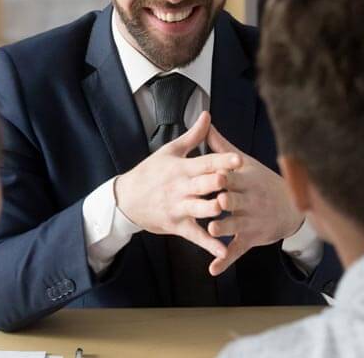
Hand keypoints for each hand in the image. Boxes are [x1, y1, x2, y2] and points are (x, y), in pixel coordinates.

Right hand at [115, 111, 241, 259]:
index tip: (238, 159)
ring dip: (210, 209)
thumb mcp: (169, 151)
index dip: (221, 161)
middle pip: (201, 185)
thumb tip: (207, 114)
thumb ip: (193, 135)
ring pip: (197, 209)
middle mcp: (180, 188)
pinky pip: (194, 236)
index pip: (204, 162)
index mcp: (181, 168)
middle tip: (228, 179)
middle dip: (214, 182)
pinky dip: (208, 243)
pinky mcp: (176, 225)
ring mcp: (178, 207)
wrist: (126, 199)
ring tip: (224, 208)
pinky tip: (223, 249)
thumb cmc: (150, 172)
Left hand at [205, 124, 303, 275]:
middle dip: (227, 200)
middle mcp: (249, 201)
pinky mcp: (251, 239)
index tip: (215, 172)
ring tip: (211, 229)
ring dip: (224, 227)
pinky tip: (213, 268)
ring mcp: (250, 221)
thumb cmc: (263, 182)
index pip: (235, 177)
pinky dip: (225, 260)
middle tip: (216, 200)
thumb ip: (222, 148)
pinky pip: (237, 250)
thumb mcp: (246, 163)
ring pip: (236, 225)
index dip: (226, 175)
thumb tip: (205, 123)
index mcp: (247, 181)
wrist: (293, 208)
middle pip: (236, 200)